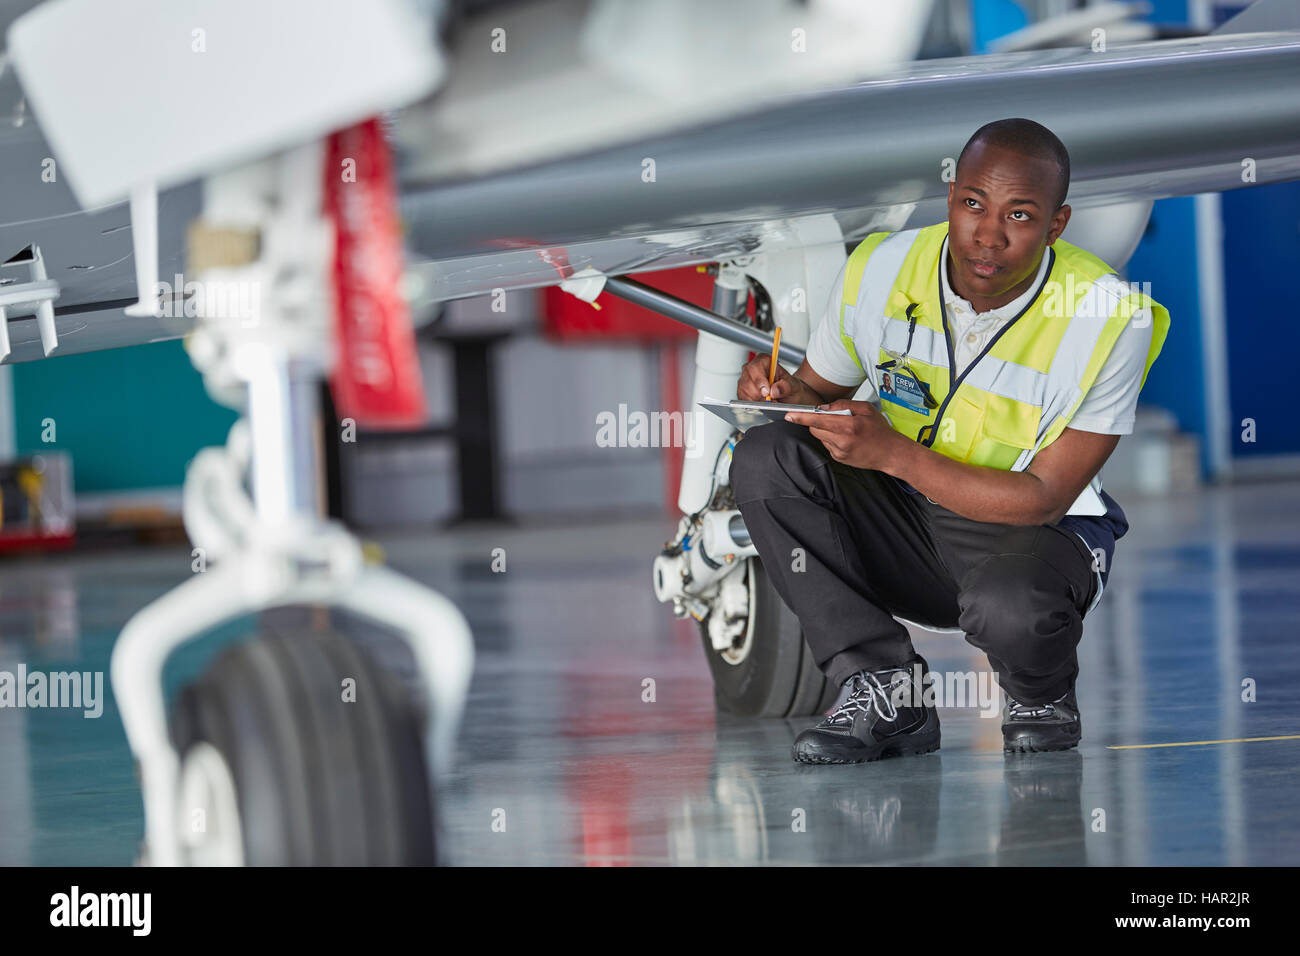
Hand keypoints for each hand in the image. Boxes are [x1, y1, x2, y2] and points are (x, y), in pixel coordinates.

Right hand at [737, 353, 815, 403]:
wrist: (788, 395)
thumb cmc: (789, 387)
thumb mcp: (793, 386)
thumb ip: (785, 386)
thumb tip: (774, 390)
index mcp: (765, 361)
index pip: (756, 367)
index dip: (760, 380)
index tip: (767, 392)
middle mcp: (752, 368)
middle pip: (747, 380)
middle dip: (758, 393)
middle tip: (769, 400)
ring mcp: (745, 379)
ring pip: (744, 390)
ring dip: (756, 399)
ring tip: (768, 401)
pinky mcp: (742, 390)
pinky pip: (742, 398)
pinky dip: (752, 403)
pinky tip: (761, 403)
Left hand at [783, 399, 903, 471]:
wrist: (890, 453)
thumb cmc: (880, 430)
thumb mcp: (866, 409)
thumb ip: (843, 405)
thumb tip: (824, 408)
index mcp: (849, 425)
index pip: (818, 420)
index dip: (801, 417)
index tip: (789, 415)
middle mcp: (843, 440)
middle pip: (815, 428)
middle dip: (817, 421)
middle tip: (832, 418)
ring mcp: (840, 452)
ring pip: (820, 437)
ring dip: (826, 430)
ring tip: (844, 429)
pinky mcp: (839, 458)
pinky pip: (827, 445)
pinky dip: (832, 439)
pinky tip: (847, 439)